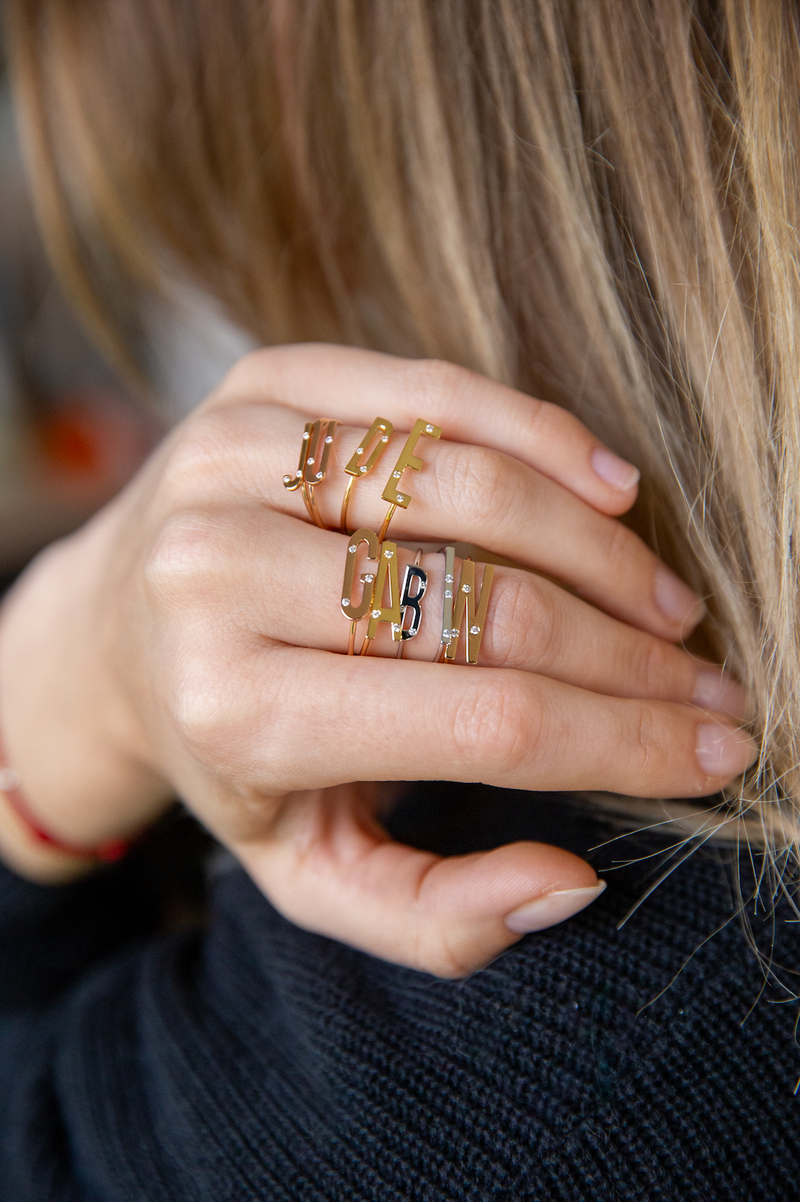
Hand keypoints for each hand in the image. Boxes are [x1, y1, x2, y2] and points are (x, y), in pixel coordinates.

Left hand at [0, 345, 751, 974]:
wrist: (112, 633)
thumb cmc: (226, 758)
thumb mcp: (308, 872)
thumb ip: (430, 919)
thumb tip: (570, 884)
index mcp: (236, 712)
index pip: (487, 722)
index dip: (627, 739)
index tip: (716, 748)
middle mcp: (219, 576)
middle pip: (492, 606)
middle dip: (634, 656)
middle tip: (710, 684)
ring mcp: (234, 462)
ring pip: (476, 488)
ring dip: (603, 552)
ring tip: (667, 605)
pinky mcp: (258, 385)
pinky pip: (433, 393)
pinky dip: (541, 435)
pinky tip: (611, 491)